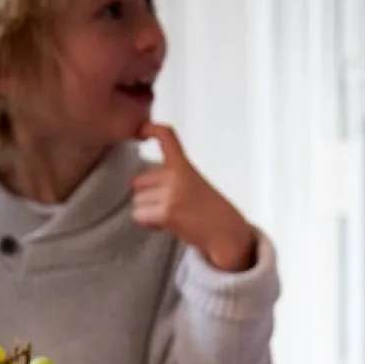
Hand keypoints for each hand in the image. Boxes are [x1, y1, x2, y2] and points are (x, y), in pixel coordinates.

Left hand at [133, 123, 257, 271]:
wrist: (227, 235)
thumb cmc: (212, 214)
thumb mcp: (195, 184)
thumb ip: (172, 178)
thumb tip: (137, 185)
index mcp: (184, 165)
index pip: (166, 136)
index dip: (151, 128)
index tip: (143, 129)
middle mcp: (175, 175)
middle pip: (139, 181)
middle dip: (148, 195)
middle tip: (171, 206)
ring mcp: (171, 193)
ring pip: (137, 201)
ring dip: (149, 212)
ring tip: (173, 217)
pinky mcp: (166, 212)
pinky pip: (139, 216)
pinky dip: (149, 224)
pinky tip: (167, 225)